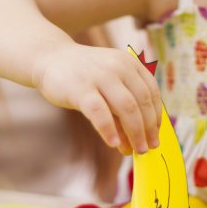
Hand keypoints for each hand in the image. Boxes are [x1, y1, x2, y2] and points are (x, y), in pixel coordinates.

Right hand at [33, 45, 161, 154]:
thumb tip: (134, 141)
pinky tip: (113, 143)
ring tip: (136, 149)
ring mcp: (100, 76)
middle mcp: (118, 66)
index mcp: (129, 63)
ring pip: (126, 107)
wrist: (50, 58)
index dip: (156, 116)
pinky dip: (109, 130)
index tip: (154, 134)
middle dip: (147, 129)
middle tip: (148, 148)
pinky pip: (100, 112)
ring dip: (135, 132)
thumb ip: (121, 109)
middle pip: (142, 102)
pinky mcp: (81, 88)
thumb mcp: (108, 85)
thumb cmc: (83, 75)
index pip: (152, 92)